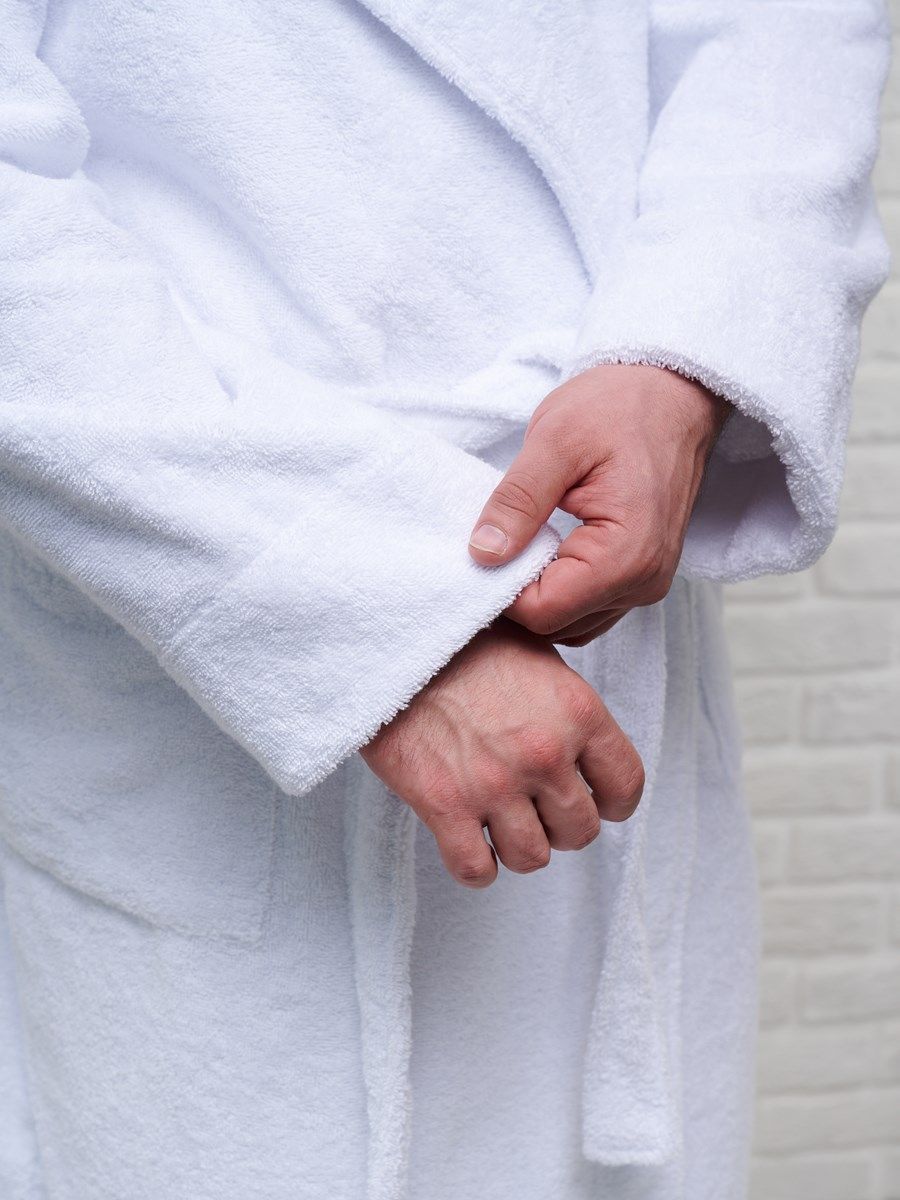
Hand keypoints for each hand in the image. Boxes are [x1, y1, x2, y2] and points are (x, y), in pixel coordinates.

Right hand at [360, 620, 643, 887]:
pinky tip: (467, 842)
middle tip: (536, 809)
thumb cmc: (465, 641)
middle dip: (559, 826)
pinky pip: (476, 870)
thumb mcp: (538, 656)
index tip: (596, 803)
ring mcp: (495, 784)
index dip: (613, 803)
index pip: (625, 785)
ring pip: (532, 858)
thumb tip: (583, 746)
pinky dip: (476, 866)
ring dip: (517, 846)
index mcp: (577, 712)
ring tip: (499, 822)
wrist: (395, 641)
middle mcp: (545, 754)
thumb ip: (567, 708)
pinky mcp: (445, 805)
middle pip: (579, 831)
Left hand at [468, 364, 728, 644]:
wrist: (675, 391)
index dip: (499, 591)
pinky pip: (589, 606)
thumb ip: (517, 502)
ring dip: (536, 596)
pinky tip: (539, 552)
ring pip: (571, 623)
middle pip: (556, 624)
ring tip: (515, 546)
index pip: (543, 611)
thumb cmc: (620, 406)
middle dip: (514, 596)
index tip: (477, 553)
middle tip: (488, 546)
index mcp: (626, 555)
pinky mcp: (641, 575)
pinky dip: (558, 590)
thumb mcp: (555, 441)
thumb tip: (481, 554)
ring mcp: (646, 583)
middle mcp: (644, 582)